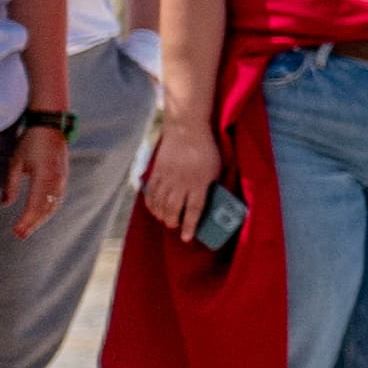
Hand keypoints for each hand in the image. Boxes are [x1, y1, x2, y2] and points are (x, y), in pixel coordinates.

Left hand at [2, 126, 70, 238]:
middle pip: (46, 209)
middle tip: (20, 235)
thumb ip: (11, 184)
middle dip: (33, 224)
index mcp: (44, 176)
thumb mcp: (15, 161)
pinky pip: (57, 199)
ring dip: (41, 219)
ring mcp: (62, 179)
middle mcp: (56, 180)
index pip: (35, 205)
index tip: (16, 232)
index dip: (26, 220)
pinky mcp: (62, 178)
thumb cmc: (30, 142)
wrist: (50, 126)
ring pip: (53, 205)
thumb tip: (5, 204)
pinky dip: (48, 210)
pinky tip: (40, 216)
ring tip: (28, 229)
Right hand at [136, 115, 217, 231]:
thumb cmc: (206, 149)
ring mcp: (167, 177)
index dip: (189, 226)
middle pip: (173, 209)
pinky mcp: (157, 171)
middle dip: (172, 222)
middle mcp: (181, 182)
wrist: (187, 129)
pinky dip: (151, 203)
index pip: (194, 210)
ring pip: (160, 203)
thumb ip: (211, 186)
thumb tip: (211, 203)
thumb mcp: (216, 169)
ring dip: (161, 215)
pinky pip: (151, 192)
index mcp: (199, 183)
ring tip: (165, 220)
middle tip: (175, 226)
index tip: (186, 238)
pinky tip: (154, 209)